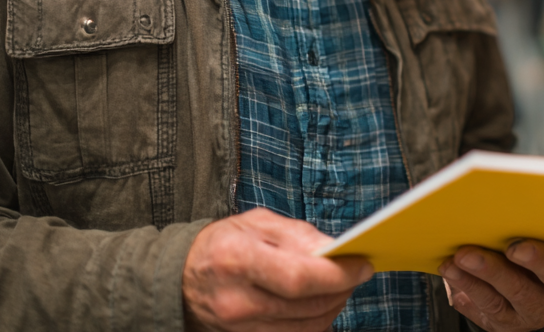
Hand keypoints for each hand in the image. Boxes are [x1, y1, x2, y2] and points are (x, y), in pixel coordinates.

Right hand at [183, 207, 373, 331]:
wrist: (180, 279)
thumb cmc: (222, 244)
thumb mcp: (257, 223)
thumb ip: (299, 236)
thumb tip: (336, 251)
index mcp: (238, 260)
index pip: (300, 278)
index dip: (338, 275)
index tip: (363, 265)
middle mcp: (237, 301)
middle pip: (307, 306)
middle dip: (342, 289)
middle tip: (356, 273)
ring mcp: (240, 327)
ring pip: (306, 327)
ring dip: (333, 307)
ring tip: (339, 286)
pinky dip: (315, 322)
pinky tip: (321, 303)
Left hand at [440, 222, 543, 331]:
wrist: (519, 297)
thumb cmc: (531, 246)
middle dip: (534, 260)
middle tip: (512, 246)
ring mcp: (531, 310)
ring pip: (509, 296)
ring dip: (483, 275)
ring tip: (459, 256)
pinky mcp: (503, 323)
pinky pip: (483, 309)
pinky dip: (465, 289)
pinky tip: (450, 271)